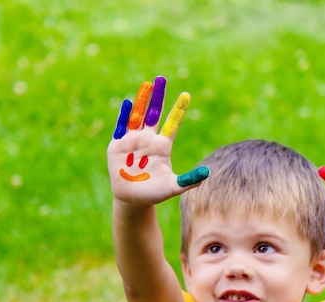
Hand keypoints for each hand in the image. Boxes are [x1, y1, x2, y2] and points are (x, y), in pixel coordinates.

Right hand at [107, 76, 208, 206]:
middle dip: (158, 96)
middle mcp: (148, 139)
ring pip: (138, 116)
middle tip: (162, 78)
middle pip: (155, 113)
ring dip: (142, 100)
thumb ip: (189, 180)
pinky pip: (121, 127)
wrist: (132, 199)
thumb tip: (207, 173)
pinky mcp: (118, 145)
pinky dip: (123, 116)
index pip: (172, 123)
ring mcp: (133, 140)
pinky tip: (127, 103)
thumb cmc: (153, 193)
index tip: (186, 95)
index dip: (179, 109)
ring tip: (147, 84)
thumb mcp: (172, 187)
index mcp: (162, 146)